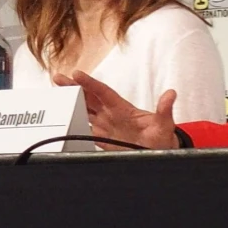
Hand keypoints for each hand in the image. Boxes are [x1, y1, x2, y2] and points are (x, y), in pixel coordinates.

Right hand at [59, 71, 178, 149]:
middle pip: (89, 97)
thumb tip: (171, 94)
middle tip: (58, 78)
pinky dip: (73, 123)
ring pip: (84, 110)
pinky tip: (63, 119)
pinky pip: (85, 129)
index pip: (103, 92)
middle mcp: (111, 114)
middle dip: (73, 87)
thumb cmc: (162, 138)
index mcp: (122, 108)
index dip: (90, 83)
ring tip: (55, 94)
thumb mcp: (164, 124)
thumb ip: (165, 110)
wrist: (160, 153)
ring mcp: (106, 126)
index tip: (76, 74)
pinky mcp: (103, 139)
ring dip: (70, 102)